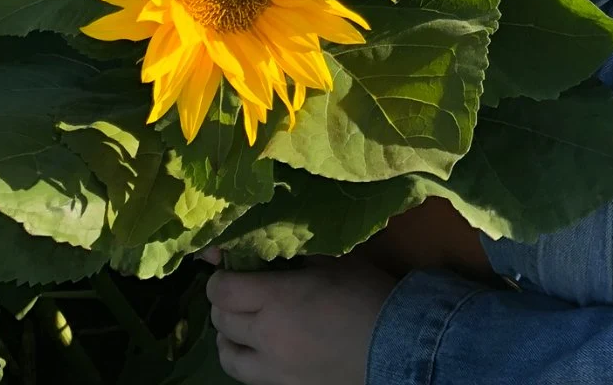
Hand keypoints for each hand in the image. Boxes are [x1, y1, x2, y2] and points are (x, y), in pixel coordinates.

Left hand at [202, 249, 397, 384]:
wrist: (394, 345)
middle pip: (222, 320)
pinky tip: (262, 349)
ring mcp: (272, 370)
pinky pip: (248, 376)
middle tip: (238, 290)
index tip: (228, 268)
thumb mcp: (333, 260)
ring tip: (241, 325)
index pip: (223, 290)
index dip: (219, 277)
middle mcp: (265, 337)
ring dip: (229, 336)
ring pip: (227, 356)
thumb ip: (296, 252)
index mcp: (275, 299)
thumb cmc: (364, 295)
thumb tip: (268, 242)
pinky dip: (246, 359)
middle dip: (224, 302)